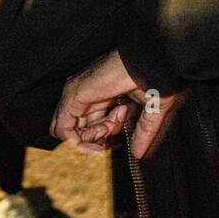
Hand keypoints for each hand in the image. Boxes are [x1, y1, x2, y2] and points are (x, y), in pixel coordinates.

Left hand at [50, 50, 186, 158]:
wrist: (152, 63)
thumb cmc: (155, 78)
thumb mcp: (149, 112)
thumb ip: (142, 133)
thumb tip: (138, 153)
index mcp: (101, 96)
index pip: (90, 127)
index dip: (103, 140)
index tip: (118, 142)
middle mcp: (86, 96)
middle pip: (80, 132)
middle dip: (97, 142)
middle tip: (114, 138)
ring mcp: (76, 95)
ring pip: (70, 133)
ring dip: (91, 142)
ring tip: (111, 129)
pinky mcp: (72, 96)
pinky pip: (64, 130)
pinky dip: (80, 143)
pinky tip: (101, 138)